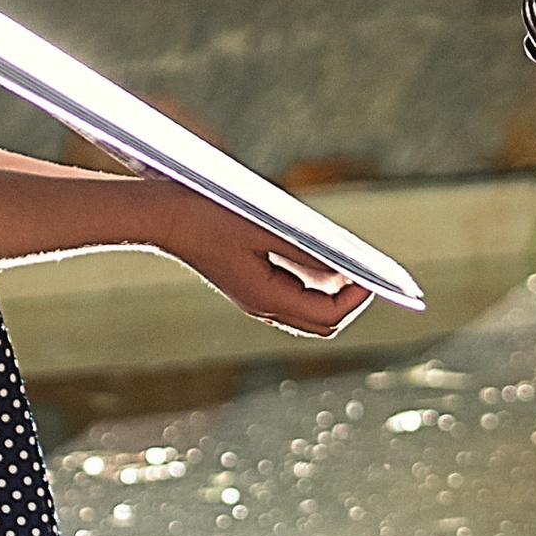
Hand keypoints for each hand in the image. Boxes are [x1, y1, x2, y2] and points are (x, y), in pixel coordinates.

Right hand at [146, 182, 379, 338]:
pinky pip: (292, 293)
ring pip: (307, 309)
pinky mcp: (248, 283)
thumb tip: (347, 266)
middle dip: (350, 300)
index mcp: (266, 298)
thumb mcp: (265, 228)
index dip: (358, 298)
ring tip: (350, 261)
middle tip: (369, 272)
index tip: (375, 274)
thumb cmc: (209, 215)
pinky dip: (312, 280)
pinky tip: (321, 254)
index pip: (328, 316)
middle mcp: (262, 306)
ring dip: (332, 291)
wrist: (160, 214)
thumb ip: (308, 250)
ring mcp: (254, 297)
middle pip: (321, 321)